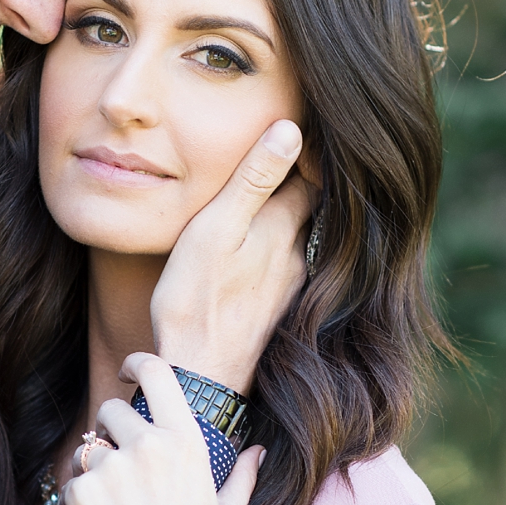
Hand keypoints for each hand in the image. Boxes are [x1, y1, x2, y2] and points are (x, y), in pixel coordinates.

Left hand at [59, 353, 264, 504]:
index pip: (159, 375)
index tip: (130, 369)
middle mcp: (149, 446)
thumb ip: (241, 479)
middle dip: (111, 433)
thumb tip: (259, 453)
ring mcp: (113, 468)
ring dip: (96, 471)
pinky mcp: (83, 494)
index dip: (139, 364)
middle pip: (112, 411)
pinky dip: (82, 502)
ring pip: (89, 450)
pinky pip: (74, 482)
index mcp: (187, 444)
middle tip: (121, 471)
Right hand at [150, 119, 315, 390]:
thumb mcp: (215, 229)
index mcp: (282, 228)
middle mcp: (296, 255)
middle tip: (275, 158)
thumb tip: (291, 129)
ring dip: (281, 218)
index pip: (308, 175)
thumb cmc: (197, 300)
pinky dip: (272, 248)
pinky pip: (283, 265)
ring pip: (294, 237)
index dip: (300, 151)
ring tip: (259, 200)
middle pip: (305, 206)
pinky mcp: (278, 309)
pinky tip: (252, 250)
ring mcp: (290, 285)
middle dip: (293, 182)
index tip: (291, 131)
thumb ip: (252, 181)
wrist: (201, 375)